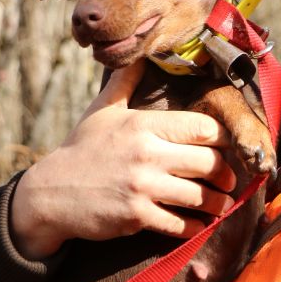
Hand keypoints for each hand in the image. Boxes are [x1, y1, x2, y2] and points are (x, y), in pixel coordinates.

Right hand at [11, 61, 236, 258]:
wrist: (49, 194)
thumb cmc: (81, 150)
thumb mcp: (102, 111)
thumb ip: (125, 83)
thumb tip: (139, 55)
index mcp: (143, 125)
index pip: (202, 128)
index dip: (223, 139)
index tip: (227, 147)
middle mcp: (146, 154)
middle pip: (208, 162)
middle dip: (225, 174)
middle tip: (230, 180)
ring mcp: (142, 187)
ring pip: (199, 196)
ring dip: (217, 204)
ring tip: (223, 205)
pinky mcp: (136, 216)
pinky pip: (179, 224)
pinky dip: (195, 226)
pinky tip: (200, 224)